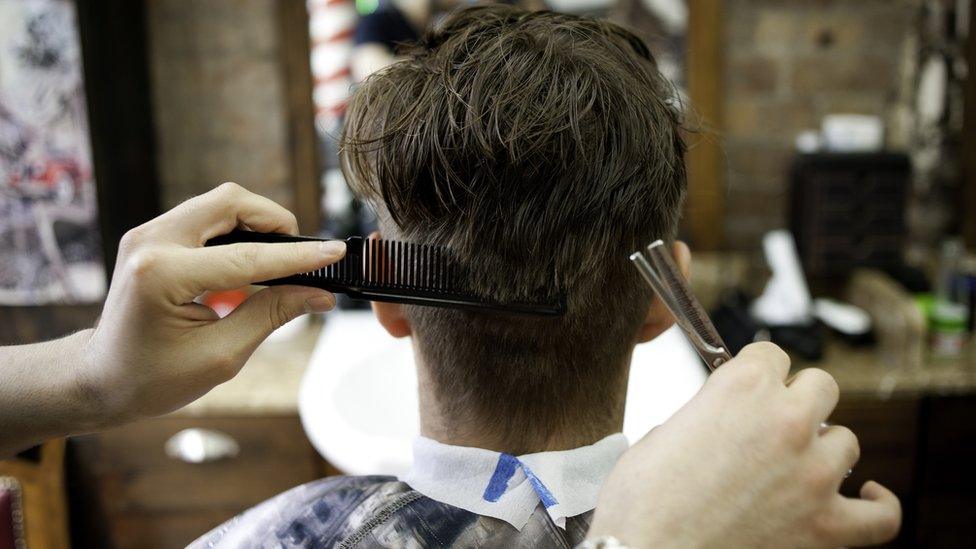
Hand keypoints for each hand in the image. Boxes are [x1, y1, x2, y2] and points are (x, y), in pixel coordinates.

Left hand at [77, 183, 343, 425]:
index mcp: (163, 276)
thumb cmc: (152, 377)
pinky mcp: (153, 236)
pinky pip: (205, 216)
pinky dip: (237, 231)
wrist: (100, 379)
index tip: (334, 253)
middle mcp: (151, 243)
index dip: (297, 256)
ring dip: (256, 223)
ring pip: (219, 203)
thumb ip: (271, 315)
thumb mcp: (221, 355)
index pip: (247, 256)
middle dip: (274, 220)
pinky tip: (251, 261)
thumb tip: (319, 294)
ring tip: (279, 260)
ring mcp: (148, 234)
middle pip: (230, 201)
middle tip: (302, 253)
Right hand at [588, 342, 900, 547]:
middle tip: (774, 424)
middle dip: (798, 401)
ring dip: (823, 450)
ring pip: (846, 441)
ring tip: (798, 466)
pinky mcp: (827, 526)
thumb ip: (704, 414)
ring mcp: (813, 473)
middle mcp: (786, 420)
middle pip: (821, 386)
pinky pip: (882, 515)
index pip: (772, 356)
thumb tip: (718, 424)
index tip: (752, 387)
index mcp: (742, 386)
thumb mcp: (662, 432)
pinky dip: (878, 505)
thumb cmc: (643, 502)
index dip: (758, 374)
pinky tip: (865, 495)